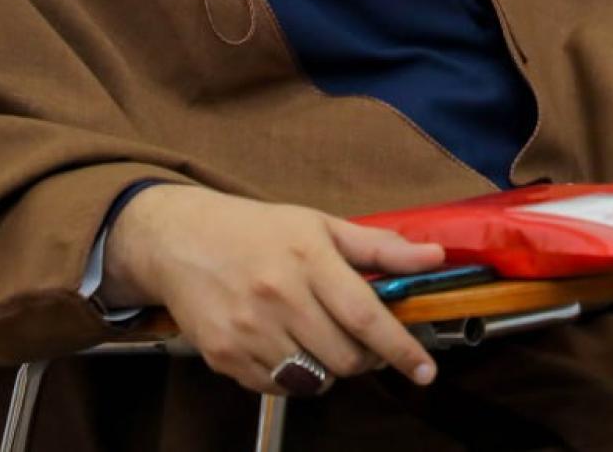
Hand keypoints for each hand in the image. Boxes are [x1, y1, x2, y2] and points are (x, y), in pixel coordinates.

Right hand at [102, 185, 446, 395]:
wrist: (179, 239)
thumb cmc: (256, 230)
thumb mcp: (319, 224)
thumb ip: (378, 247)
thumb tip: (433, 257)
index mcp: (308, 258)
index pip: (366, 315)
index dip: (400, 348)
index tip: (424, 370)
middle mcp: (278, 296)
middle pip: (344, 357)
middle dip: (367, 359)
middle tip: (365, 344)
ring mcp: (248, 330)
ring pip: (314, 378)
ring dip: (331, 369)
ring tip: (323, 340)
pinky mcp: (224, 356)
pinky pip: (278, 387)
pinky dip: (294, 377)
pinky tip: (289, 346)